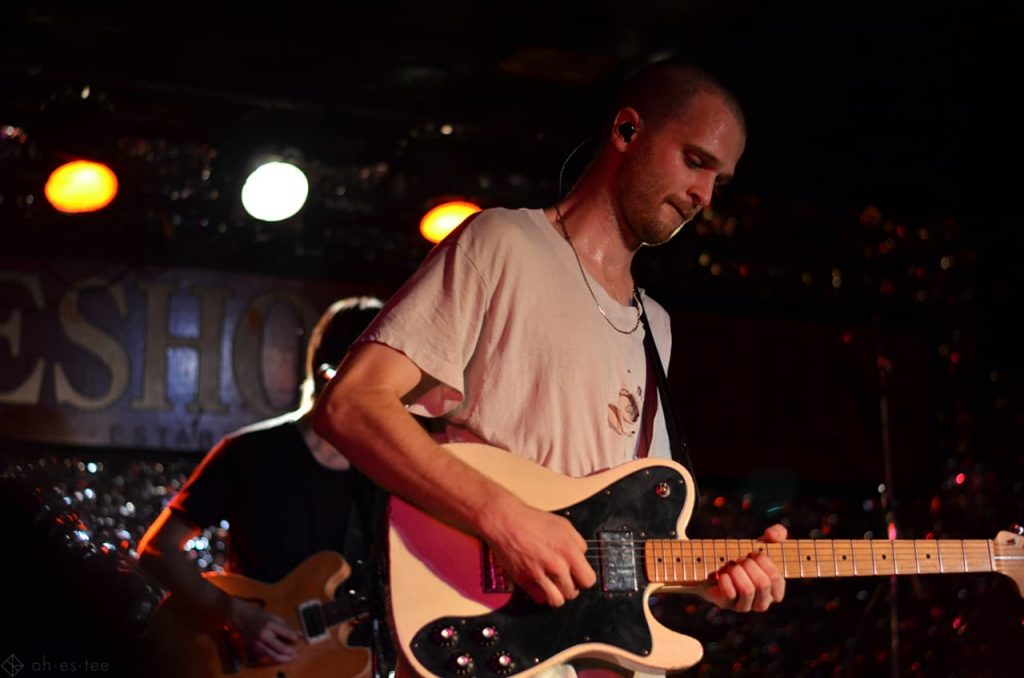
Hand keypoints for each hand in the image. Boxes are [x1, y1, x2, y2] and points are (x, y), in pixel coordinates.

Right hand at [226, 597, 300, 662]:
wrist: (241, 618)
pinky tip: (281, 654)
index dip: (295, 638)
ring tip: (291, 655)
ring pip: (275, 655)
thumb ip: (286, 626)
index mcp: (271, 624)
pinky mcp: (255, 648)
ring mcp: (259, 643)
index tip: (297, 639)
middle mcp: (264, 635)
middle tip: (297, 650)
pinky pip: (268, 655)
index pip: (288, 634)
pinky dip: (276, 656)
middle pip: (282, 648)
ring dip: (285, 657)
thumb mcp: (274, 617)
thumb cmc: (259, 615)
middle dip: (292, 651)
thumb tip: (299, 633)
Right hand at [480, 497, 596, 606]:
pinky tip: (541, 585)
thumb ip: (577, 543)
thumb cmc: (532, 521)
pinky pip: (540, 599)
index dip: (583, 578)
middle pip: (573, 592)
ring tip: (554, 585)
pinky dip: (542, 595)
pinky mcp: (524, 581)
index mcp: (569, 551)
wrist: (507, 522)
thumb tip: (582, 557)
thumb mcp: (564, 525)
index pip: (588, 580)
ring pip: (558, 601)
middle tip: (565, 579)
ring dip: (557, 594)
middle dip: (571, 586)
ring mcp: (540, 575)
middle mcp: (556, 566)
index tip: (579, 576)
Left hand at [698, 524, 786, 611]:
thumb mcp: (761, 543)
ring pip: (747, 590)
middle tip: (741, 559)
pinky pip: (729, 593)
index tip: (755, 553)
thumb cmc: (743, 557)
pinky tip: (722, 574)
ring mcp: (745, 605)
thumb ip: (776, 534)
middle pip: (762, 583)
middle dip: (749, 565)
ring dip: (737, 571)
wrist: (713, 565)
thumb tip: (773, 535)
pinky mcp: (727, 604)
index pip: (777, 579)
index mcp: (775, 589)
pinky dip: (725, 579)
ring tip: (731, 566)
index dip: (766, 562)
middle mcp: (762, 601)